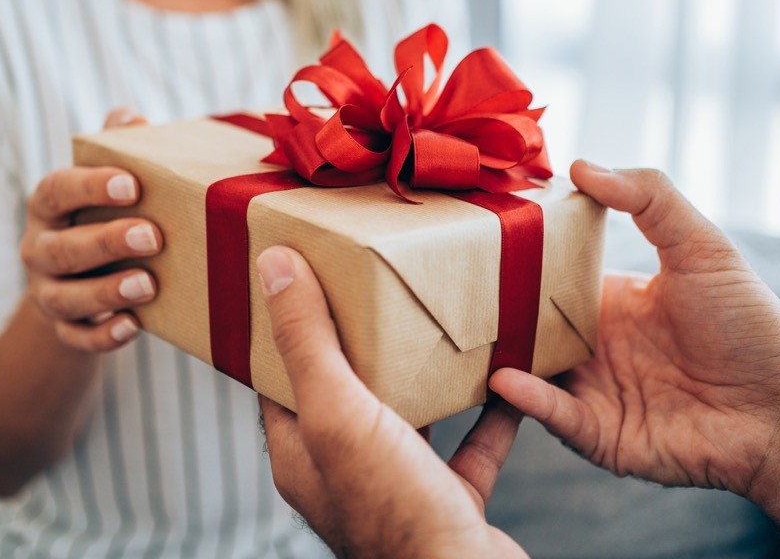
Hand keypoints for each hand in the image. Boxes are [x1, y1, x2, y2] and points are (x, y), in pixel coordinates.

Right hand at [19, 107, 161, 351]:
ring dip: (106, 292)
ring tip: (148, 284)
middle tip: (154, 236)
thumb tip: (131, 117)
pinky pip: (76, 338)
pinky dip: (103, 337)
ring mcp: (48, 292)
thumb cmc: (102, 214)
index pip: (57, 190)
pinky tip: (133, 326)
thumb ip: (116, 146)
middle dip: (107, 242)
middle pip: (62, 248)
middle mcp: (39, 249)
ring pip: (65, 298)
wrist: (80, 279)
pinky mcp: (64, 329)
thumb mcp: (106, 179)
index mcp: (48, 205)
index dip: (90, 186)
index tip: (131, 183)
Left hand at [256, 247, 527, 558]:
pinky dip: (489, 414)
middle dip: (363, 339)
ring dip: (425, 373)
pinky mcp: (448, 501)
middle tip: (380, 285)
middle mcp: (344, 471)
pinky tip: (506, 378)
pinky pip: (469, 447)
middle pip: (346, 391)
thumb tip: (273, 267)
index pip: (280, 377)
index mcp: (302, 452)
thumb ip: (307, 342)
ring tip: (443, 322)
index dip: (286, 324)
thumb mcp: (339, 411)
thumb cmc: (396, 512)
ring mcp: (397, 488)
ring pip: (407, 416)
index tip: (304, 274)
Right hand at [490, 161, 779, 496]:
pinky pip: (554, 418)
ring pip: (528, 374)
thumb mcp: (702, 247)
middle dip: (489, 315)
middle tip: (444, 293)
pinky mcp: (600, 437)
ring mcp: (593, 393)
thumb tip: (581, 165)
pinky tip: (507, 379)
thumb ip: (649, 199)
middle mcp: (594, 347)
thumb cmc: (751, 326)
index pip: (547, 280)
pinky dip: (529, 401)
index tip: (470, 241)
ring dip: (497, 359)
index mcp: (610, 302)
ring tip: (460, 340)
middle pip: (527, 328)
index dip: (513, 264)